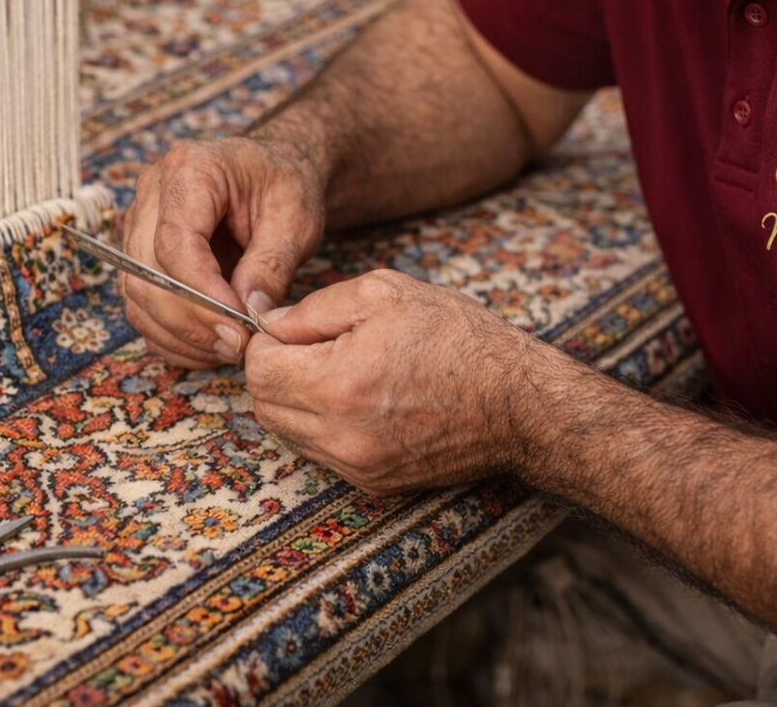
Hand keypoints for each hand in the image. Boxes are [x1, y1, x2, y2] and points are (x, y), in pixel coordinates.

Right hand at [121, 136, 325, 368]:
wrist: (274, 172)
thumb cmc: (286, 185)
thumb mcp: (296, 219)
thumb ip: (272, 265)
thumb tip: (248, 313)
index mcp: (190, 169)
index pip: (175, 243)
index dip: (202, 294)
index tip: (239, 326)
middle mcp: (152, 192)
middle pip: (146, 272)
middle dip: (190, 321)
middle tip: (237, 345)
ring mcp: (139, 222)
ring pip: (137, 294)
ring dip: (179, 334)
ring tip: (228, 348)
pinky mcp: (141, 253)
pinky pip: (141, 304)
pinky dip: (170, 335)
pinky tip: (209, 346)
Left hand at [244, 269, 555, 494]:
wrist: (519, 404)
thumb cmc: (459, 339)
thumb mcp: (385, 293)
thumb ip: (313, 308)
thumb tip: (266, 320)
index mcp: (338, 383)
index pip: (257, 368)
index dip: (267, 340)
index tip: (292, 327)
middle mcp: (340, 435)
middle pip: (263, 405)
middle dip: (274, 371)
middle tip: (310, 345)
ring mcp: (356, 465)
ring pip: (285, 433)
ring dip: (292, 400)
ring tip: (333, 370)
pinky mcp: (372, 482)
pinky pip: (318, 452)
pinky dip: (319, 425)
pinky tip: (354, 399)